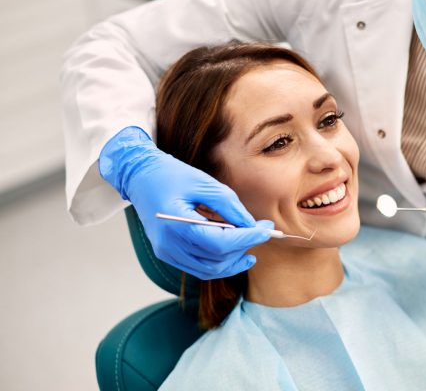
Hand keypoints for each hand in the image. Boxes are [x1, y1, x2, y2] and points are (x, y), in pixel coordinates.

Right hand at [99, 127, 272, 279]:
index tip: (267, 230)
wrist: (140, 177)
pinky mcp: (168, 254)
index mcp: (176, 225)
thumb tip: (252, 225)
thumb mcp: (204, 183)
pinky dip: (219, 263)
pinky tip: (235, 252)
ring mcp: (167, 252)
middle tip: (262, 231)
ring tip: (251, 242)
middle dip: (244, 247)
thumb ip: (230, 206)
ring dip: (234, 260)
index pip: (220, 243)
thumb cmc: (170, 175)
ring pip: (209, 269)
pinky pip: (199, 267)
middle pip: (216, 260)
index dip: (247, 239)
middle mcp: (169, 245)